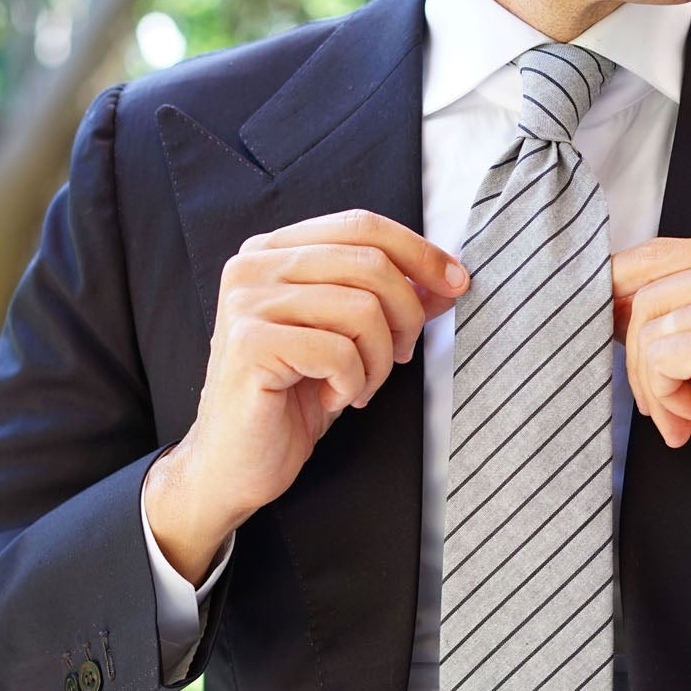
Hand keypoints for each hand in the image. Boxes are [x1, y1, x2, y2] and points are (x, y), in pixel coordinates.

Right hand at [145, 209, 469, 581]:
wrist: (234, 464)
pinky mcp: (249, 344)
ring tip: (358, 385)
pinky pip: (339, 351)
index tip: (456, 283)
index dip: (418, 252)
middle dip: (406, 315)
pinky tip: (332, 398)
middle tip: (400, 356)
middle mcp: (253, 267)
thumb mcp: (348, 341)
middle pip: (369, 262)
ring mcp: (246, 303)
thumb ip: (387, 302)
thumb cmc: (290, 401)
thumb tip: (445, 280)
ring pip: (361, 309)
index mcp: (273, 252)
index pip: (361, 225)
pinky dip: (352, 383)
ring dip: (378, 359)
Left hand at [612, 237, 690, 601]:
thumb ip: (670, 302)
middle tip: (661, 398)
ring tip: (682, 412)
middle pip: (648, 292)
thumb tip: (606, 280)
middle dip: (638, 354)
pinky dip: (663, 398)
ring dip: (651, 383)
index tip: (614, 330)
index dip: (622, 293)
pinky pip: (659, 359)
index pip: (661, 254)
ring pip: (649, 328)